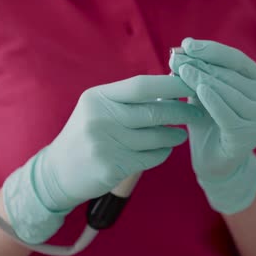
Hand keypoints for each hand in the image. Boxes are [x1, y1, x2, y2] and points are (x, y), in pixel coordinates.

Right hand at [3, 75, 202, 242]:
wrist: (57, 172)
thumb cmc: (86, 135)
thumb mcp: (98, 109)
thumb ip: (127, 100)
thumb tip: (169, 89)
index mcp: (97, 98)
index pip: (141, 86)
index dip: (170, 84)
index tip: (192, 83)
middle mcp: (99, 118)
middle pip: (153, 112)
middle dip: (181, 111)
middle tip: (198, 112)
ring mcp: (105, 144)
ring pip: (155, 137)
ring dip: (174, 135)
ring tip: (181, 134)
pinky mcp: (111, 167)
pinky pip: (150, 158)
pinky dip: (162, 153)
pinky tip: (165, 149)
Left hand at [169, 38, 255, 213]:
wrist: (213, 162)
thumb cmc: (210, 123)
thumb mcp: (204, 93)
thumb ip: (198, 73)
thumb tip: (179, 50)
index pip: (237, 60)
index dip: (211, 50)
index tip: (186, 44)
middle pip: (231, 75)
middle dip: (201, 64)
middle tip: (176, 58)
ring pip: (230, 92)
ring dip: (203, 79)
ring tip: (181, 71)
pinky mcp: (250, 137)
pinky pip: (229, 114)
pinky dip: (214, 101)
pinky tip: (199, 90)